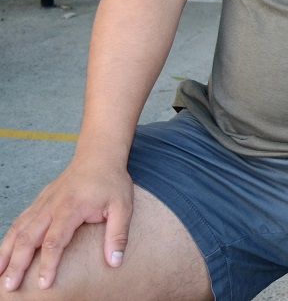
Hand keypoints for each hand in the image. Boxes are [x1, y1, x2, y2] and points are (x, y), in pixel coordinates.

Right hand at [0, 157, 133, 291]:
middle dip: (17, 264)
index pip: (55, 241)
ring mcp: (43, 203)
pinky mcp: (39, 201)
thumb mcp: (123, 206)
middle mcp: (52, 206)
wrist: (98, 155)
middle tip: (10, 286)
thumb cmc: (111, 181)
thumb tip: (115, 261)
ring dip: (6, 252)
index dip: (48, 264)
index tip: (44, 284)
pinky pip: (19, 221)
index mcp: (71, 208)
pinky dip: (8, 238)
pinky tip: (4, 252)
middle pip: (28, 238)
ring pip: (18, 229)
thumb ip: (118, 234)